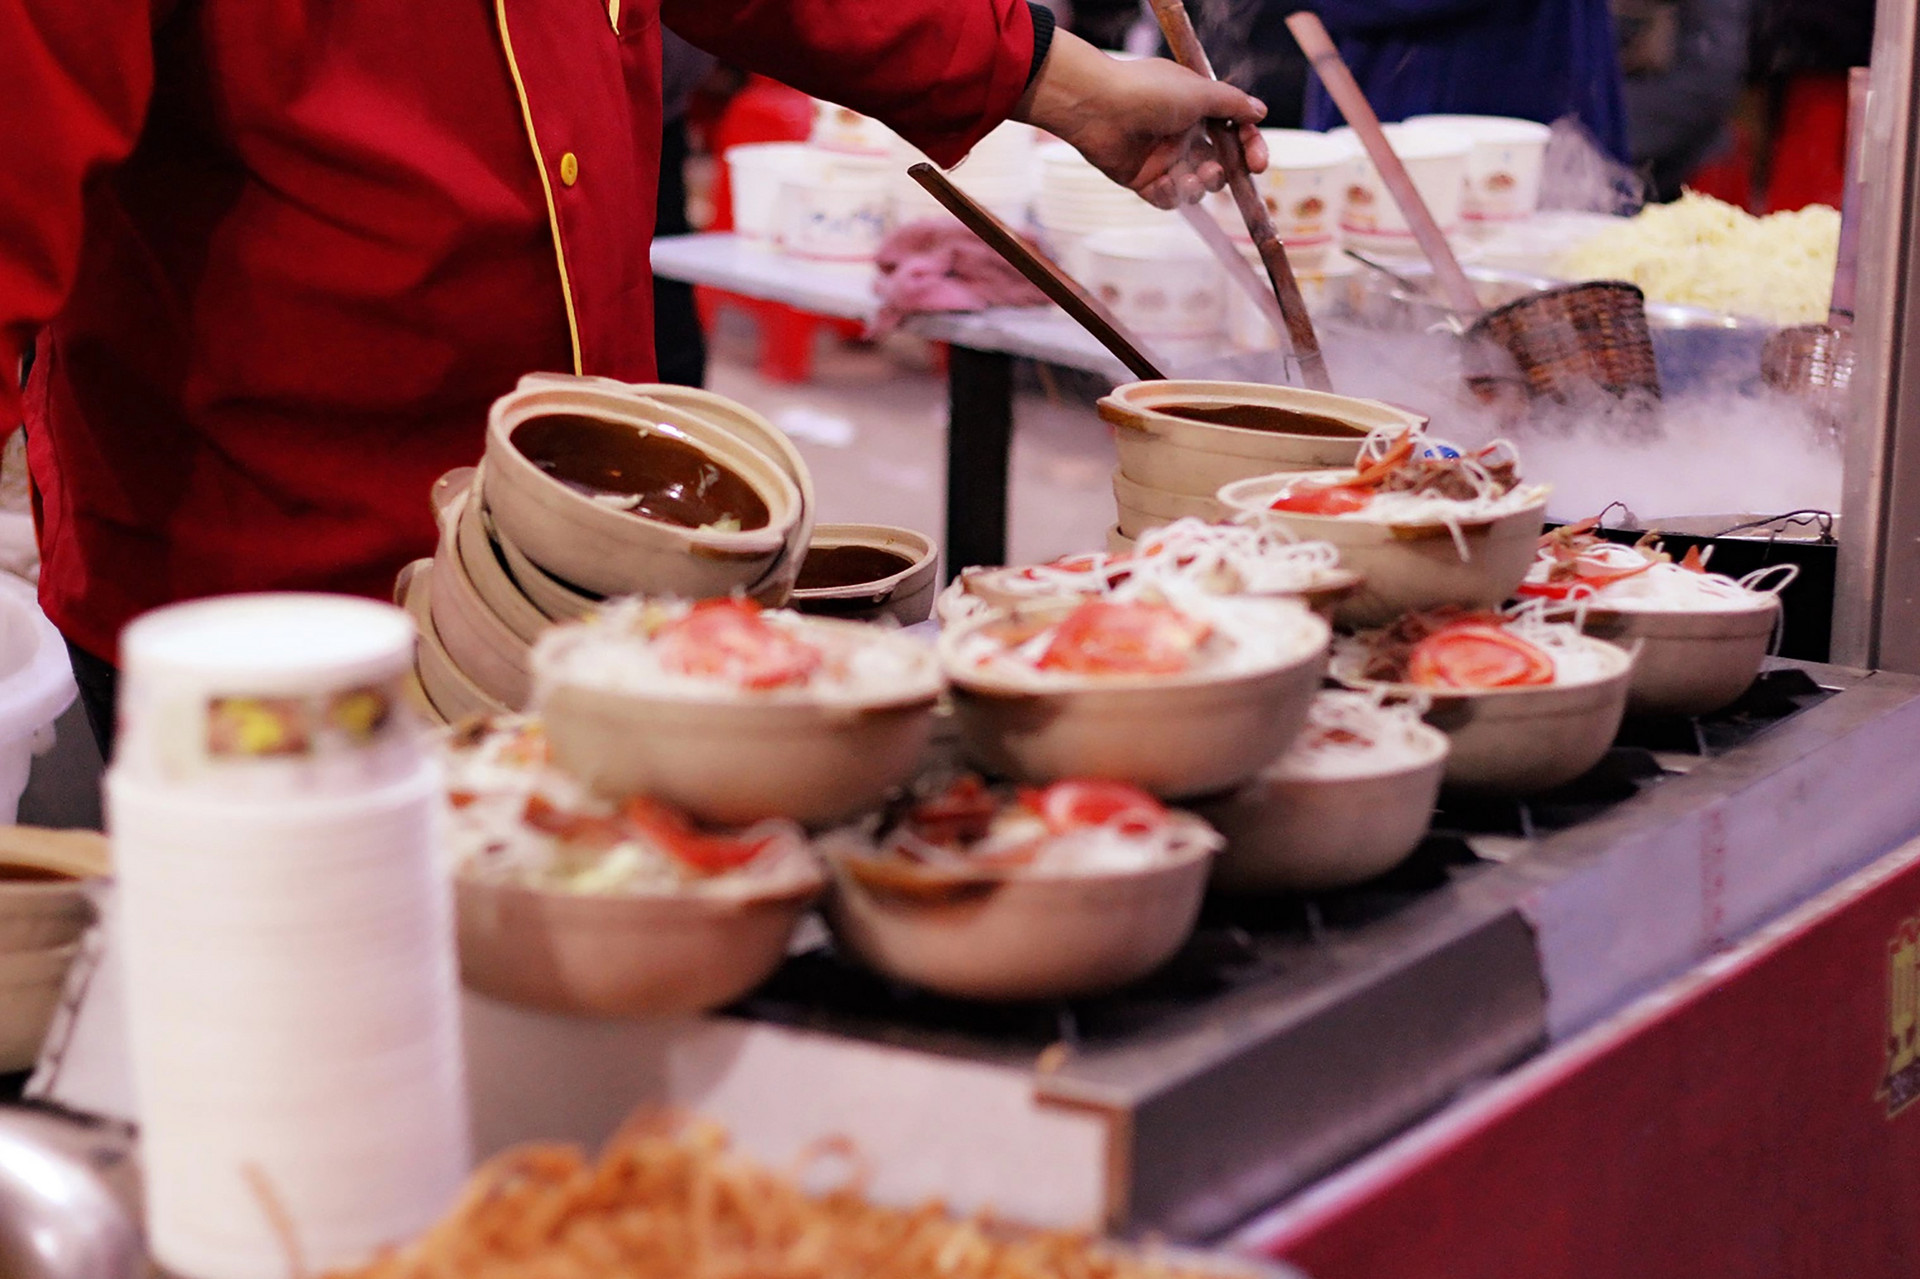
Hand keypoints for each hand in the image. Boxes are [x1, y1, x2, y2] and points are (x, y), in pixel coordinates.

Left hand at [1012, 31, 1268, 207]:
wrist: (1097, 107)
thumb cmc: (1149, 92)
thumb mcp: (1199, 92)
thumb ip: (1232, 104)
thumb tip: (1260, 111)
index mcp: (1199, 110)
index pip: (1235, 134)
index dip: (1251, 149)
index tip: (1258, 164)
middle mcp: (1183, 134)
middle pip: (1219, 165)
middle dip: (1222, 174)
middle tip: (1214, 171)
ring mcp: (1163, 158)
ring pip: (1195, 186)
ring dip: (1199, 187)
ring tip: (1190, 179)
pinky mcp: (1142, 179)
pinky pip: (1166, 198)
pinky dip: (1169, 195)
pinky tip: (1161, 183)